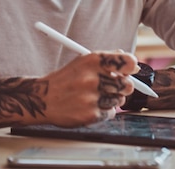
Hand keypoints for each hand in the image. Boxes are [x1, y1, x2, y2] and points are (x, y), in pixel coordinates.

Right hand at [0, 51, 138, 134]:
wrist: (42, 98)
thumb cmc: (66, 78)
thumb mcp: (83, 62)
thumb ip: (108, 60)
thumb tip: (133, 63)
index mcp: (91, 60)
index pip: (125, 61)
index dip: (132, 66)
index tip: (132, 69)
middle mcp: (92, 78)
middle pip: (127, 84)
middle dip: (124, 86)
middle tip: (115, 86)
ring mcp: (90, 97)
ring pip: (119, 99)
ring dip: (113, 99)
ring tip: (96, 96)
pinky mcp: (89, 114)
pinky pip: (111, 113)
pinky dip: (105, 111)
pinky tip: (91, 106)